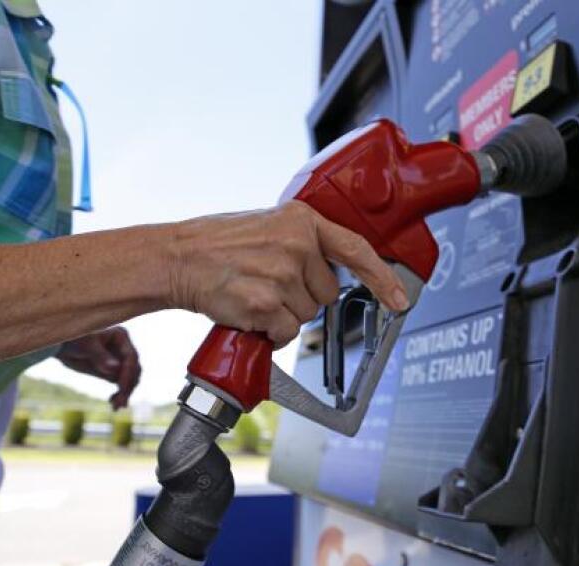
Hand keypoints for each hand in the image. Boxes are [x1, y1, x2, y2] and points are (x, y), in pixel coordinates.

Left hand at [56, 327, 140, 409]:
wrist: (61, 346)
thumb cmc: (74, 340)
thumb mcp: (86, 346)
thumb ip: (100, 356)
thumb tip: (115, 369)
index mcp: (121, 337)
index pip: (131, 357)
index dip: (128, 373)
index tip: (121, 388)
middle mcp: (124, 348)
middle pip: (134, 370)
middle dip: (128, 386)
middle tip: (121, 402)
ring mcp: (120, 361)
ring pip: (130, 379)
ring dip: (125, 393)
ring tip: (116, 406)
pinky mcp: (113, 372)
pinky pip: (122, 385)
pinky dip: (120, 394)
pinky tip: (113, 404)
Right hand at [167, 201, 408, 346]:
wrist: (178, 257)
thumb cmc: (218, 243)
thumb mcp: (269, 225)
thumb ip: (303, 241)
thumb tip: (332, 269)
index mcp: (301, 220)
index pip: (356, 250)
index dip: (383, 278)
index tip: (400, 299)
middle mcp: (296, 244)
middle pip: (327, 293)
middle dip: (303, 296)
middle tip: (270, 283)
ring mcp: (282, 274)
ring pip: (306, 315)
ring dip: (283, 314)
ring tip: (254, 292)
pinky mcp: (265, 303)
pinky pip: (285, 333)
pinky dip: (270, 332)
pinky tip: (249, 312)